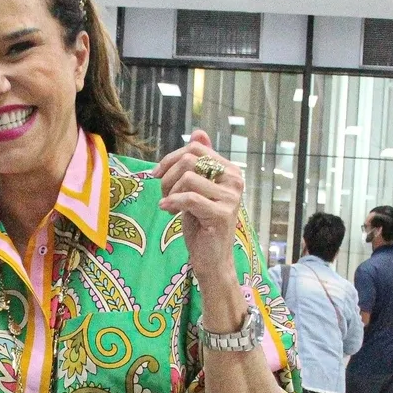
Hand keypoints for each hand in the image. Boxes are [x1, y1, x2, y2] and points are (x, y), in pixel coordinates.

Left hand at [153, 131, 244, 284]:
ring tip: (168, 206)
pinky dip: (172, 203)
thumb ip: (198, 163)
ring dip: (170, 192)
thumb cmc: (201, 225)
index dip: (171, 158)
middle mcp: (235, 180)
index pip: (196, 148)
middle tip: (163, 194)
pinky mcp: (222, 214)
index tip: (158, 174)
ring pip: (188, 178)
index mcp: (230, 170)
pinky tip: (167, 211)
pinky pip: (189, 198)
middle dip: (168, 175)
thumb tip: (199, 132)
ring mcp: (231, 197)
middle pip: (191, 159)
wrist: (211, 260)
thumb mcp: (196, 190)